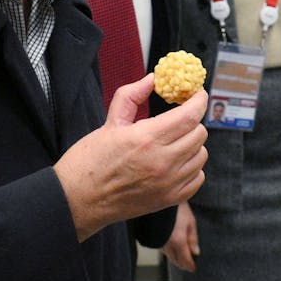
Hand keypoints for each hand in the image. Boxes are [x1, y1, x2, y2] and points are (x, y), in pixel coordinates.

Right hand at [56, 73, 208, 240]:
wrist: (79, 200)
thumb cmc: (90, 162)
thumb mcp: (109, 123)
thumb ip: (131, 96)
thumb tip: (151, 80)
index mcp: (146, 139)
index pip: (189, 116)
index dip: (199, 101)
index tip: (197, 94)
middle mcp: (162, 162)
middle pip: (199, 133)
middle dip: (192, 121)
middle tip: (180, 118)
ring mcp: (168, 184)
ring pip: (201, 155)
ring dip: (192, 144)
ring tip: (174, 141)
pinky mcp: (169, 200)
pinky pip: (197, 178)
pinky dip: (191, 167)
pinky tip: (176, 162)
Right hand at [163, 203, 198, 271]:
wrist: (161, 199)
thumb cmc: (178, 208)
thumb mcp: (190, 222)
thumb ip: (193, 239)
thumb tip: (196, 253)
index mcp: (178, 241)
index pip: (185, 261)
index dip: (190, 266)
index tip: (193, 268)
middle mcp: (167, 245)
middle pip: (176, 261)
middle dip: (183, 263)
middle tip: (190, 263)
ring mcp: (160, 242)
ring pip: (169, 256)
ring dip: (177, 258)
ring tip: (184, 255)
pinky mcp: (155, 239)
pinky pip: (163, 250)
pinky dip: (170, 252)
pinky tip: (174, 247)